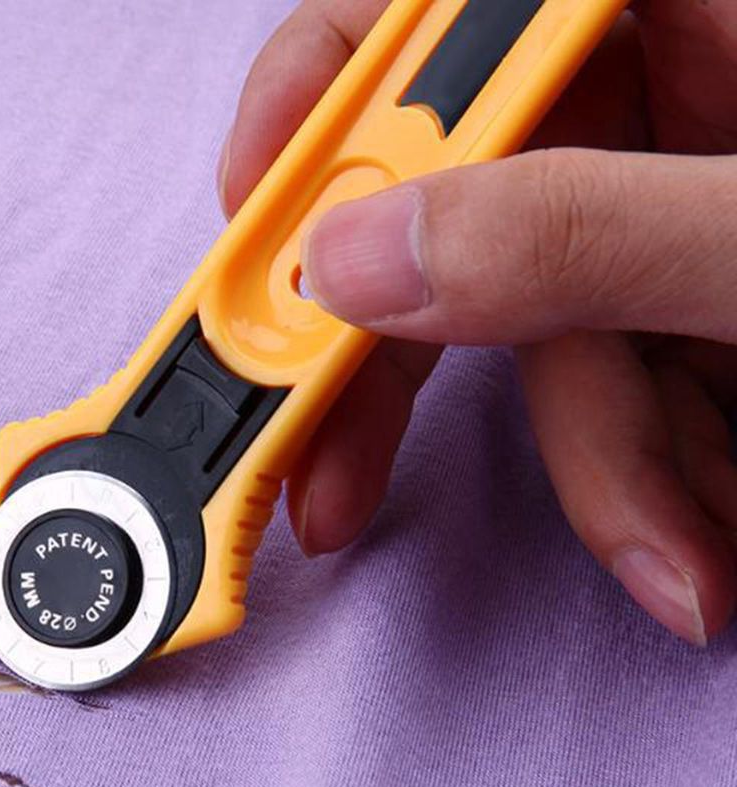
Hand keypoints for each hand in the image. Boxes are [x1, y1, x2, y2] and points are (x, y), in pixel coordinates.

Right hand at [221, 1, 736, 646]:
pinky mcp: (702, 300)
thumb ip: (578, 235)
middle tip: (323, 464)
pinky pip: (621, 387)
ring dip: (604, 472)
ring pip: (551, 332)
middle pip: (463, 190)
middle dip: (411, 357)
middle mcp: (679, 79)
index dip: (328, 95)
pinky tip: (711, 543)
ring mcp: (686, 198)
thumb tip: (365, 258)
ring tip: (684, 565)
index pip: (446, 4)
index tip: (262, 217)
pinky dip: (656, 484)